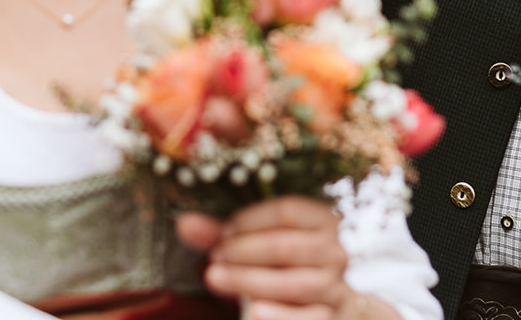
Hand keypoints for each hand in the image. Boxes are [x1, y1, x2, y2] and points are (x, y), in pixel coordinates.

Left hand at [174, 197, 393, 319]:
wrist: (323, 305)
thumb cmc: (285, 267)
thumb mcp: (256, 246)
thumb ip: (224, 235)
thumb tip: (184, 223)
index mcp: (323, 220)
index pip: (289, 211)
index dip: (251, 219)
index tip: (222, 231)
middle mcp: (335, 252)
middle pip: (285, 246)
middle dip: (244, 250)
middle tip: (214, 256)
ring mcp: (336, 287)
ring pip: (293, 283)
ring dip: (249, 280)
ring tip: (215, 277)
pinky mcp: (332, 317)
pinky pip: (310, 318)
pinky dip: (281, 315)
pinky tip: (254, 311)